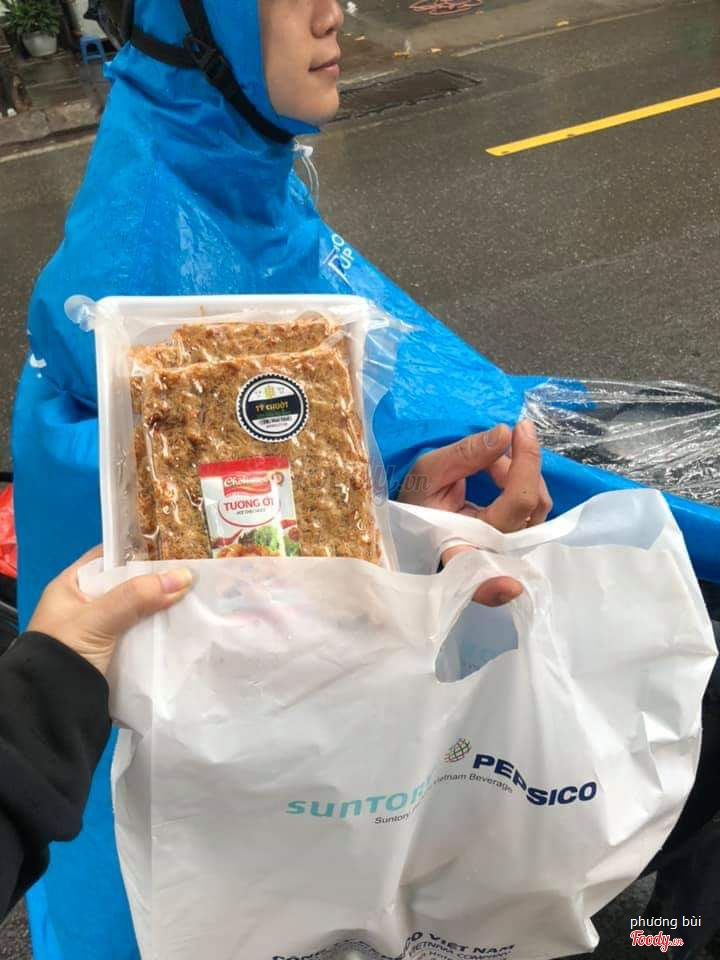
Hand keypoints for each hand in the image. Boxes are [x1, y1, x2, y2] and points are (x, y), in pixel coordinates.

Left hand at [28, 547, 192, 675]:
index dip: (138, 550)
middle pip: (127, 583)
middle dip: (156, 579)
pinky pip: (141, 631)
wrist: (51, 709)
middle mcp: (85, 604)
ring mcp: (101, 628)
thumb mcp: (97, 619)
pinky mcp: (114, 651)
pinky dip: (158, 628)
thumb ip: (136, 596)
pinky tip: (182, 621)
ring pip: (138, 608)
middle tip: (191, 570)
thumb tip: (185, 576)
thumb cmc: (64, 653)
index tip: (172, 547)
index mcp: (71, 586)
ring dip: (161, 605)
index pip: (109, 557)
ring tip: (195, 594)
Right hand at [398, 420, 551, 605]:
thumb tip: (504, 434)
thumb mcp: (428, 471)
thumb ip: (464, 454)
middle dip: (517, 466)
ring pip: (538, 507)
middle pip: (525, 511)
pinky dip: (524, 479)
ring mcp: (510, 549)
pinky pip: (537, 507)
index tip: (511, 588)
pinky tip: (499, 470)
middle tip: (498, 441)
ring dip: (521, 471)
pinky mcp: (522, 538)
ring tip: (491, 459)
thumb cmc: (418, 497)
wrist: (420, 507)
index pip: (480, 567)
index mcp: (454, 552)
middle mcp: (488, 558)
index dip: (495, 584)